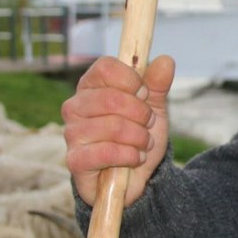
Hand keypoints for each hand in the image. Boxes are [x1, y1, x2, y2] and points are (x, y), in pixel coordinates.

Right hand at [62, 54, 174, 206]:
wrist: (136, 176)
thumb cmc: (138, 136)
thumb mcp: (153, 108)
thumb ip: (157, 84)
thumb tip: (165, 60)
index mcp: (91, 86)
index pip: (106, 67)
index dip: (132, 80)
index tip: (144, 95)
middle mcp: (75, 106)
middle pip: (112, 98)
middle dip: (141, 115)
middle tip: (147, 125)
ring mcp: (72, 133)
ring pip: (114, 127)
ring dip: (139, 138)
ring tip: (143, 144)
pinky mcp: (75, 160)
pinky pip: (107, 152)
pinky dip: (130, 156)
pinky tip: (135, 159)